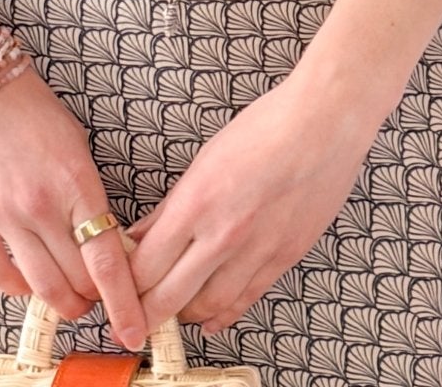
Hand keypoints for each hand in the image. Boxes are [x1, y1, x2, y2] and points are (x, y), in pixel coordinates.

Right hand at [0, 65, 147, 350]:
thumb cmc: (27, 104)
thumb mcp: (74, 142)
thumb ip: (87, 192)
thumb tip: (103, 236)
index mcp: (76, 180)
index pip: (108, 259)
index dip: (125, 303)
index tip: (135, 329)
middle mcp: (41, 205)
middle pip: (78, 281)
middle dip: (95, 299)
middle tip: (99, 296)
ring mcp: (3, 216)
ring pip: (42, 288)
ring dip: (63, 302)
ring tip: (71, 298)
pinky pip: (0, 275)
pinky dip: (20, 289)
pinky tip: (29, 283)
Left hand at [121, 76, 376, 336]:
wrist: (324, 122)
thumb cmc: (266, 126)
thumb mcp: (205, 160)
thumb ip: (172, 207)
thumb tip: (142, 236)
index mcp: (197, 203)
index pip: (145, 266)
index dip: (125, 286)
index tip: (117, 289)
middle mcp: (224, 234)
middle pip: (170, 296)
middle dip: (146, 313)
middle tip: (133, 318)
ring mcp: (256, 251)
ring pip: (208, 306)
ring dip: (184, 314)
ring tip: (171, 311)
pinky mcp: (284, 257)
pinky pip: (246, 299)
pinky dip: (223, 314)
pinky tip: (210, 318)